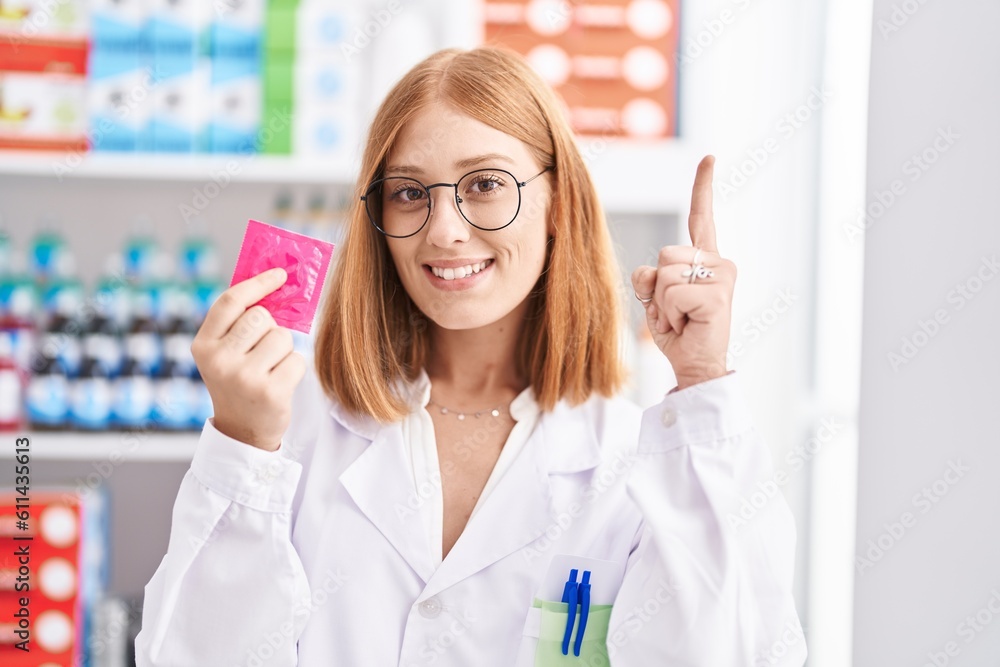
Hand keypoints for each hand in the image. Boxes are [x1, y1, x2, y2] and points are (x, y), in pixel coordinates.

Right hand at [191, 267, 306, 450]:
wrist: (243, 431)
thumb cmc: (239, 381)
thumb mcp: (227, 352)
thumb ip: (241, 322)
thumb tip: (277, 282)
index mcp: (203, 346)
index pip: (231, 301)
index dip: (258, 283)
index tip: (280, 275)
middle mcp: (219, 361)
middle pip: (262, 317)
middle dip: (271, 327)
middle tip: (264, 349)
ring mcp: (244, 378)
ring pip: (283, 337)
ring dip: (284, 350)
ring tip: (270, 369)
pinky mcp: (270, 392)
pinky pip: (297, 360)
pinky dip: (294, 368)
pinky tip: (280, 383)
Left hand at [630, 155, 734, 389]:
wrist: (696, 365)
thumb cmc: (678, 332)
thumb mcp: (657, 298)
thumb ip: (652, 276)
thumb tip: (651, 272)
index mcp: (706, 260)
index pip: (702, 217)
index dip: (703, 187)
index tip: (709, 157)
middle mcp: (719, 262)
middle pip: (664, 255)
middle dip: (656, 287)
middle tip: (674, 312)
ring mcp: (722, 277)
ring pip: (664, 274)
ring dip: (661, 303)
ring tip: (680, 319)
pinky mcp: (717, 294)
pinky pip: (671, 293)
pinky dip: (668, 314)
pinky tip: (685, 324)